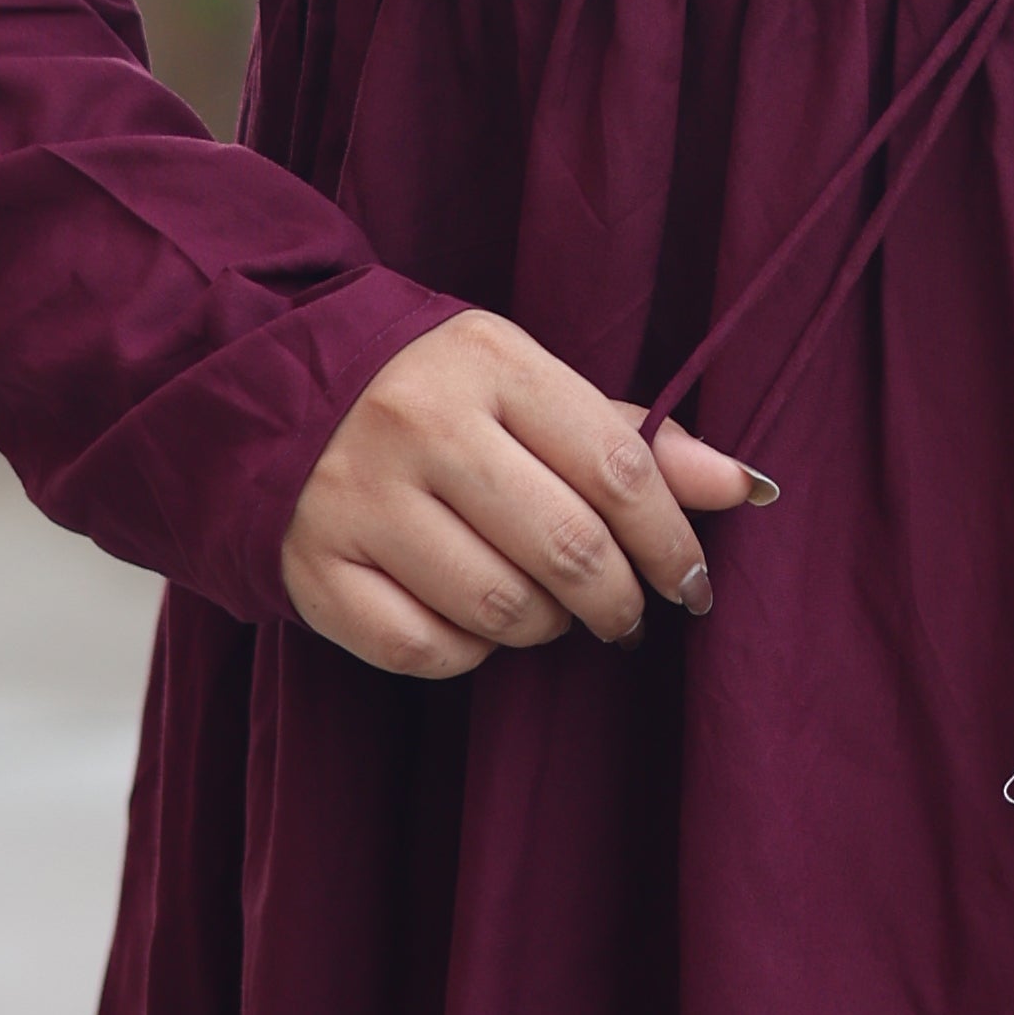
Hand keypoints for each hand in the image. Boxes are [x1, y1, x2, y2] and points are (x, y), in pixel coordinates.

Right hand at [279, 309, 772, 681]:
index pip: (619, 468)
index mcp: (488, 362)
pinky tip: (473, 622)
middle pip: (568, 549)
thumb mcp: (528, 384)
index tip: (692, 582)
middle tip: (626, 614)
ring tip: (545, 609)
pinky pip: (425, 651)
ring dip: (545, 627)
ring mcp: (357, 498)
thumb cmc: (433, 392)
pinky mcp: (313, 567)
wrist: (270, 386)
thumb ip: (632, 436)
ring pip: (500, 610)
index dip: (674, 541)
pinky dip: (468, 652)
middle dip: (619, 601)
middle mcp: (419, 424)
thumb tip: (743, 487)